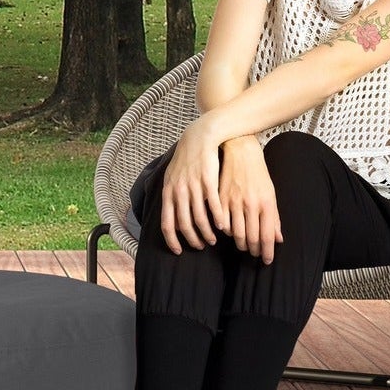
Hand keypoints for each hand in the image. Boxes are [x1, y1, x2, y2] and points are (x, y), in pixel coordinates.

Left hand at [159, 118, 227, 254]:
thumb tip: (172, 220)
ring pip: (200, 218)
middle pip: (184, 224)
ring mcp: (193, 186)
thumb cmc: (186, 160)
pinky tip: (223, 226)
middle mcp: (179, 191)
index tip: (178, 251)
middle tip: (201, 246)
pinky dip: (218, 219)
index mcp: (169, 192)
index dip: (172, 240)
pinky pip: (214, 205)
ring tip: (213, 239)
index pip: (167, 224)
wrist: (199, 138)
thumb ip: (172, 199)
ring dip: (207, 232)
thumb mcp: (173, 178)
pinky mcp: (208, 181)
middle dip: (193, 239)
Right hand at [216, 136, 283, 264]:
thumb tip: (278, 239)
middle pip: (251, 238)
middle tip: (254, 254)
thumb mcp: (271, 194)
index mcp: (266, 204)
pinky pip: (222, 223)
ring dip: (240, 244)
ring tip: (243, 246)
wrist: (240, 153)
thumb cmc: (258, 174)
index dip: (267, 252)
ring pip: (236, 233)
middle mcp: (250, 204)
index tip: (266, 261)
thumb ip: (274, 218)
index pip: (267, 236)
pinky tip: (230, 232)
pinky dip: (226, 231)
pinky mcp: (220, 198)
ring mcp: (234, 202)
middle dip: (253, 250)